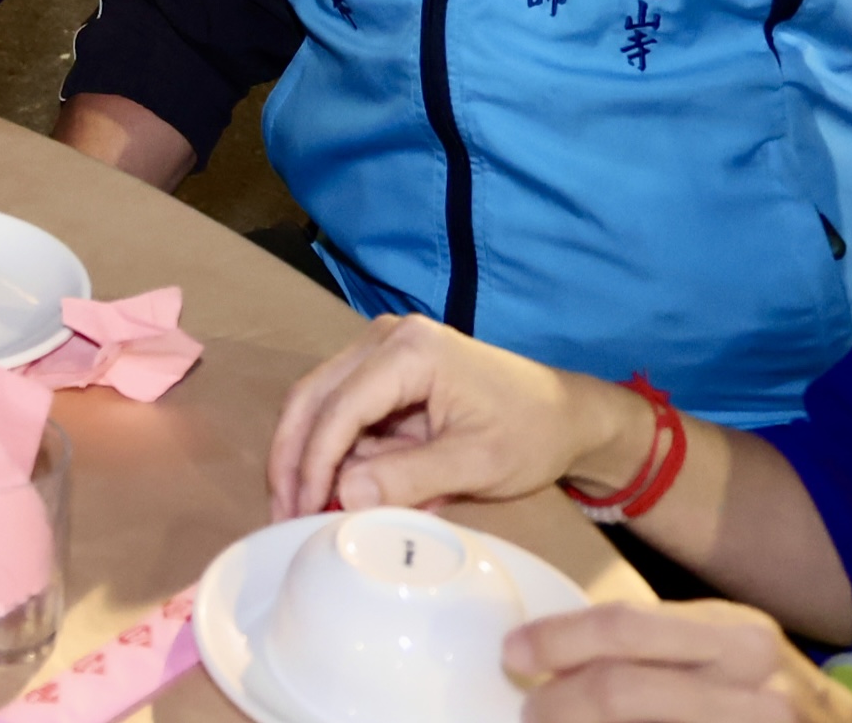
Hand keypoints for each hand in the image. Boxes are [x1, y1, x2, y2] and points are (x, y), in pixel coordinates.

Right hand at [267, 313, 650, 520]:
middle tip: (283, 513)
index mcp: (410, 350)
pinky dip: (336, 454)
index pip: (340, 406)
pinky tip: (335, 492)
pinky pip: (345, 414)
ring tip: (302, 509)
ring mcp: (383, 353)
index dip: (313, 462)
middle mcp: (386, 339)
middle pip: (314, 397)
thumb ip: (408, 479)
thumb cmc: (531, 434)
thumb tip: (343, 496)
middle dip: (294, 458)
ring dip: (309, 458)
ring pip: (321, 405)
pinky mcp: (387, 374)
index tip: (301, 511)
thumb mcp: (475, 463)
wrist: (568, 416)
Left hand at [505, 604, 851, 722]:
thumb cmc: (778, 694)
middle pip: (619, 690)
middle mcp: (753, 690)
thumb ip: (664, 647)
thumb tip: (563, 657)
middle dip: (555, 703)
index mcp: (738, 638)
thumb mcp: (733, 650)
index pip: (624, 628)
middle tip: (529, 711)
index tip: (514, 653)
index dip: (557, 640)